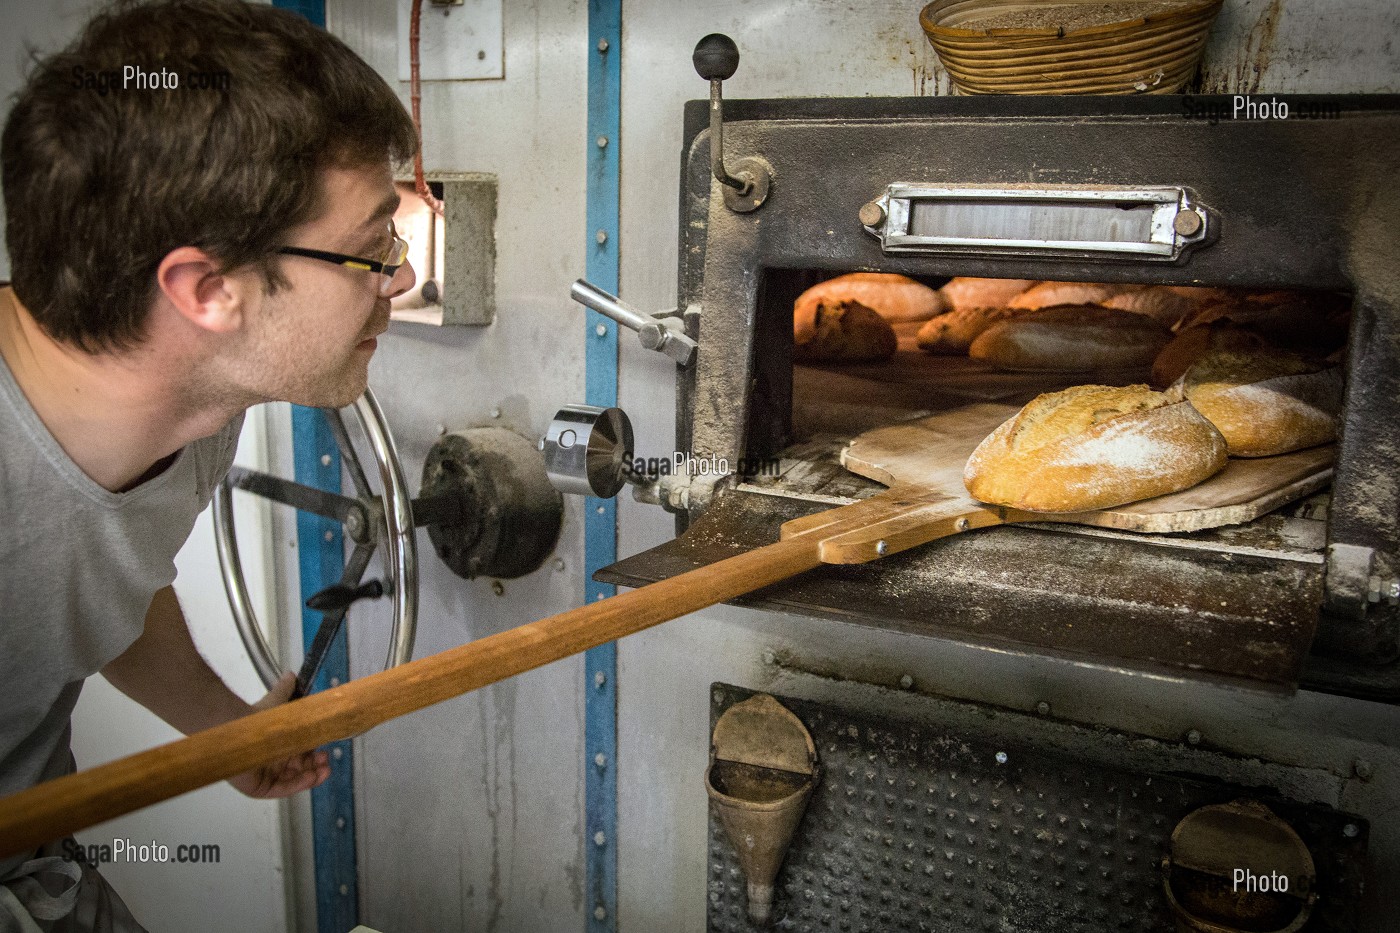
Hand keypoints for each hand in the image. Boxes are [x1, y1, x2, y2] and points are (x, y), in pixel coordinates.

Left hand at [228, 673, 331, 798]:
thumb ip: (285, 690)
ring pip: (295, 780)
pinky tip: (311, 777)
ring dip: (313, 776)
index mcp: (280, 745)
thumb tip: (291, 674)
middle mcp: (274, 761)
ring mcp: (267, 775)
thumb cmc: (256, 718)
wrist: (238, 729)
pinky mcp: (260, 787)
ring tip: (324, 769)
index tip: (326, 748)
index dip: (315, 753)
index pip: (302, 753)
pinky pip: (283, 789)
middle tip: (326, 759)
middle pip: (301, 769)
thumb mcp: (276, 702)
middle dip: (317, 765)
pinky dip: (299, 784)